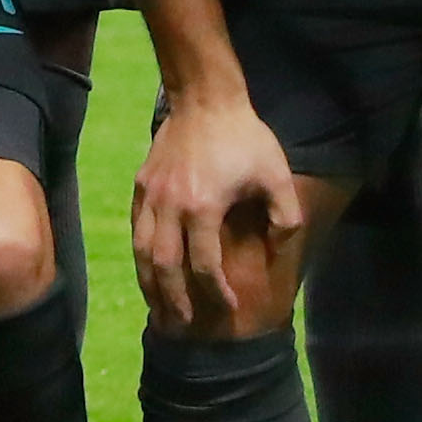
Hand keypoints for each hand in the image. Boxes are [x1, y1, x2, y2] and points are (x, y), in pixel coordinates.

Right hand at [130, 88, 303, 334]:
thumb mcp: (277, 176)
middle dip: (174, 299)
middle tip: (184, 322)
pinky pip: (136, 230)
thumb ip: (285, 217)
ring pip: (142, 251)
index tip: (229, 306)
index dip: (215, 291)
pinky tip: (148, 269)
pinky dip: (140, 255)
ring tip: (159, 306)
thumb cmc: (245, 138)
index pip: (203, 264)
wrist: (205, 99)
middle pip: (164, 266)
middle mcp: (170, 206)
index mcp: (203, 207)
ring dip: (150, 283)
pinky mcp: (142, 186)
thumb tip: (279, 249)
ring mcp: (151, 196)